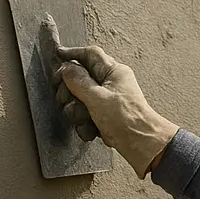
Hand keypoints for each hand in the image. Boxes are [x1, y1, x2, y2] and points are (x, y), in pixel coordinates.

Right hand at [54, 45, 178, 177]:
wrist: (142, 144)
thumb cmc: (126, 119)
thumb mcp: (97, 97)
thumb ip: (78, 81)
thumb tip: (66, 68)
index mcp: (113, 72)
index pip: (90, 54)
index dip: (72, 53)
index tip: (57, 56)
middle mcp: (111, 83)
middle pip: (79, 78)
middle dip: (69, 91)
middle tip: (66, 99)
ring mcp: (107, 100)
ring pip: (79, 99)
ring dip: (77, 112)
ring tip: (86, 119)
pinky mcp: (105, 116)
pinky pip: (86, 115)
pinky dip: (85, 124)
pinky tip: (91, 131)